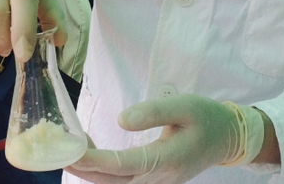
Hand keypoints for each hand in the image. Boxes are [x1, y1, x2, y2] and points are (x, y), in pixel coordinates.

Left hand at [67, 95, 264, 183]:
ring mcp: (155, 183)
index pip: (120, 166)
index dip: (92, 160)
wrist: (228, 138)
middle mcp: (156, 179)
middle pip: (110, 181)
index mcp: (164, 161)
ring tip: (69, 147)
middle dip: (81, 168)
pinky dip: (101, 170)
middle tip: (56, 150)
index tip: (70, 150)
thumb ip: (153, 112)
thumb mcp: (184, 107)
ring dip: (89, 170)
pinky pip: (121, 181)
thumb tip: (120, 120)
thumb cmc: (206, 118)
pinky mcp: (153, 180)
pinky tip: (90, 151)